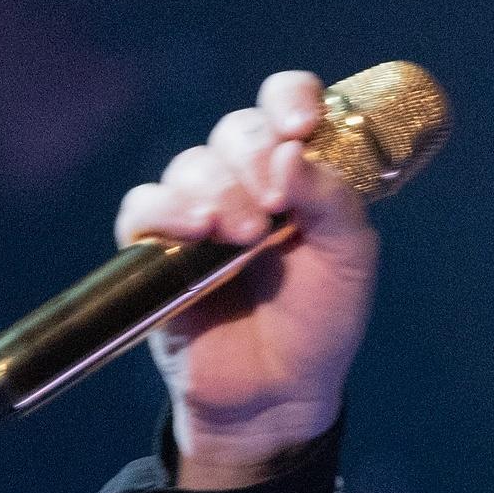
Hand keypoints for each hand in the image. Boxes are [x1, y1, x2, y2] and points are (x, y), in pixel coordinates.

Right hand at [113, 70, 378, 486]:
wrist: (278, 393)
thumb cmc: (319, 322)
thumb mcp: (349, 259)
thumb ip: (334, 200)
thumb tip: (290, 151)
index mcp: (299, 174)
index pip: (288, 105)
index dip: (290, 99)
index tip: (300, 126)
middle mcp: (246, 182)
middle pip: (236, 130)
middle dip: (253, 155)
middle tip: (272, 204)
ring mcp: (199, 213)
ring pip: (191, 164)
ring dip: (216, 189)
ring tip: (242, 235)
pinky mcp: (156, 250)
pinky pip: (144, 207)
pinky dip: (166, 211)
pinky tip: (194, 232)